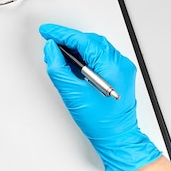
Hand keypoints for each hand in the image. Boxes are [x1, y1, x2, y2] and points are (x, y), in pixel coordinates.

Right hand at [39, 23, 160, 170]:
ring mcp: (122, 68)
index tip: (48, 32)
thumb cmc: (101, 122)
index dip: (62, 34)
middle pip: (90, 41)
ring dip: (77, 47)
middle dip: (68, 39)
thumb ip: (58, 68)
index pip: (83, 40)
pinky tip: (73, 61)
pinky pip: (100, 56)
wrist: (117, 138)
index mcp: (111, 65)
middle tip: (50, 40)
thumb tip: (51, 49)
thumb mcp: (72, 94)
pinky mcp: (120, 73)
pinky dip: (86, 56)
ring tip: (59, 51)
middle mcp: (120, 63)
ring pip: (95, 47)